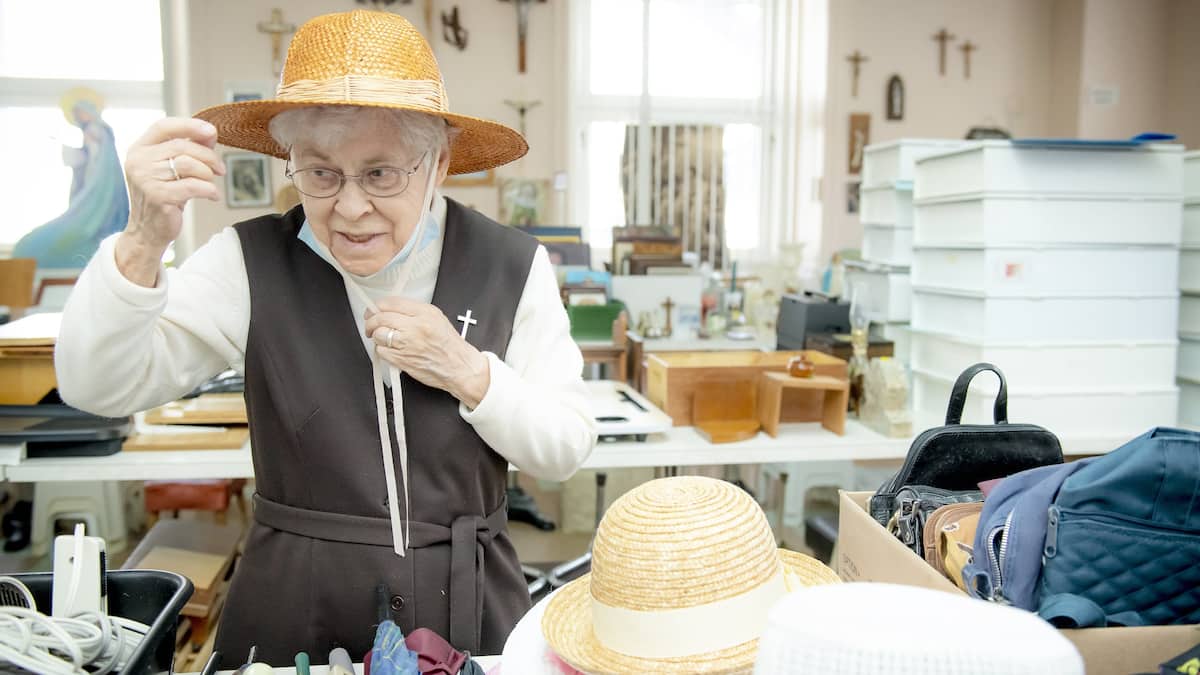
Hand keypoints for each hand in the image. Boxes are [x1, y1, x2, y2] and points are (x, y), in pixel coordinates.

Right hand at [116, 118, 225, 285]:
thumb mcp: (174, 169)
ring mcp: (145, 179)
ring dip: (208, 173)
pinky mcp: (157, 196)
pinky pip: (192, 186)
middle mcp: (138, 161)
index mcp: (139, 149)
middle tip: (220, 168)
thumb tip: (211, 132)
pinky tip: (212, 195)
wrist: (149, 230)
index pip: (163, 126)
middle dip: (208, 156)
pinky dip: (209, 189)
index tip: (212, 131)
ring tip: (212, 182)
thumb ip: (189, 149)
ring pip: (188, 164)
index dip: (189, 125)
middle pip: (182, 146)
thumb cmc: (165, 196)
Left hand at [364, 298, 490, 407]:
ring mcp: (408, 344)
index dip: (377, 307)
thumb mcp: (437, 318)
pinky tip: (390, 350)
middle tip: (370, 325)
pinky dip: (382, 350)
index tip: (374, 310)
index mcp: (425, 313)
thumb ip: (414, 311)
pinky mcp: (403, 360)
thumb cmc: (450, 346)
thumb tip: (390, 309)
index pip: (391, 303)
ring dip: (377, 337)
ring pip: (378, 335)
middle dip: (371, 321)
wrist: (460, 367)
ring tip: (382, 338)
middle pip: (381, 318)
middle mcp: (416, 327)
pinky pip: (381, 351)